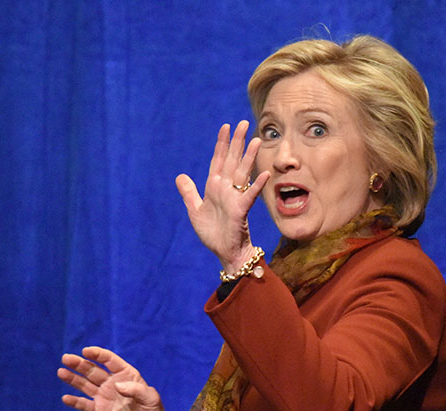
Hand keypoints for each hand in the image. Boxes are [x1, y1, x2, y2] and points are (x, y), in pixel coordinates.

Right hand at [58, 346, 175, 410]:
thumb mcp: (151, 399)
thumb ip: (137, 390)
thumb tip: (117, 386)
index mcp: (126, 375)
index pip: (109, 361)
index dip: (98, 354)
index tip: (86, 351)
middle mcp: (112, 383)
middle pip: (93, 371)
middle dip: (80, 364)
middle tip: (66, 358)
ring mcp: (104, 397)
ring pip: (85, 385)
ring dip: (73, 379)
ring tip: (61, 372)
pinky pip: (84, 405)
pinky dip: (75, 402)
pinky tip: (65, 398)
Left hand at [175, 120, 271, 268]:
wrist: (224, 251)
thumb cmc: (212, 233)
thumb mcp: (195, 210)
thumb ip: (189, 192)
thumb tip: (180, 176)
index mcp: (214, 186)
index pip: (218, 160)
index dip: (221, 143)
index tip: (225, 126)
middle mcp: (226, 188)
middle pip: (232, 160)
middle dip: (237, 142)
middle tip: (243, 123)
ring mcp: (235, 197)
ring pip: (243, 172)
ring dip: (249, 156)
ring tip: (256, 140)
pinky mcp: (241, 210)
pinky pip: (250, 195)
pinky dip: (257, 185)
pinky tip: (265, 173)